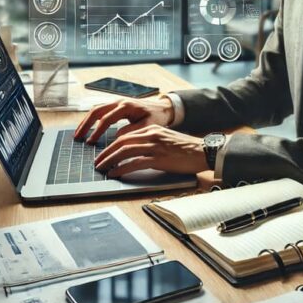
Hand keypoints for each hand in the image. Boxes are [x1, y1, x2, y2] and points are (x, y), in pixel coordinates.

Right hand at [74, 97, 174, 143]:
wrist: (162, 107)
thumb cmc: (156, 117)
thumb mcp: (148, 125)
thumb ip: (133, 131)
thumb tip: (117, 137)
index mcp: (127, 106)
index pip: (107, 119)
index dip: (97, 131)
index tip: (90, 142)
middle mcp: (119, 102)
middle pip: (96, 111)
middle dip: (85, 124)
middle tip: (78, 137)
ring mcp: (116, 102)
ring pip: (96, 109)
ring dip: (86, 121)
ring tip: (78, 134)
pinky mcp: (116, 105)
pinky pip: (100, 110)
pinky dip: (92, 119)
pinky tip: (88, 128)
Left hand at [94, 125, 208, 177]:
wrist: (204, 151)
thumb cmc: (187, 149)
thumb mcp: (166, 139)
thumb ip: (151, 141)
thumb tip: (134, 152)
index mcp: (152, 129)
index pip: (125, 136)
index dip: (111, 146)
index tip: (103, 154)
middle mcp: (151, 135)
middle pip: (121, 142)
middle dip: (106, 153)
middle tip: (97, 162)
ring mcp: (155, 146)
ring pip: (125, 151)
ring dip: (110, 160)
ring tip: (102, 168)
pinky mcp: (159, 158)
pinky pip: (135, 162)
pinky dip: (122, 168)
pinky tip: (116, 173)